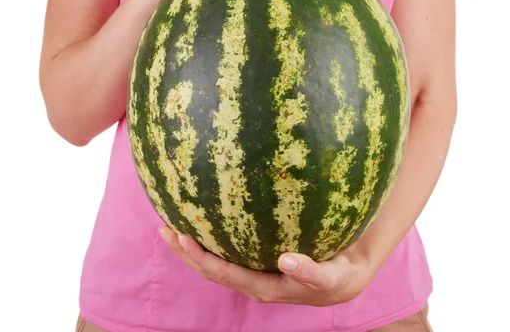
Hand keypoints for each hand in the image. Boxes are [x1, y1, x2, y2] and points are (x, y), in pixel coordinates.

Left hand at [159, 225, 375, 305]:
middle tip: (164, 228)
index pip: (224, 273)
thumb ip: (310, 271)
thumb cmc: (337, 277)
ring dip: (193, 247)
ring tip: (172, 226)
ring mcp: (253, 273)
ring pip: (215, 262)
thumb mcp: (330, 277)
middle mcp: (252, 283)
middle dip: (186, 252)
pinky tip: (205, 221)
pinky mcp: (258, 262)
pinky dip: (212, 240)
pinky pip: (229, 253)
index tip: (182, 237)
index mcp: (263, 288)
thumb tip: (286, 259)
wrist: (345, 279)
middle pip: (211, 269)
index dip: (201, 257)